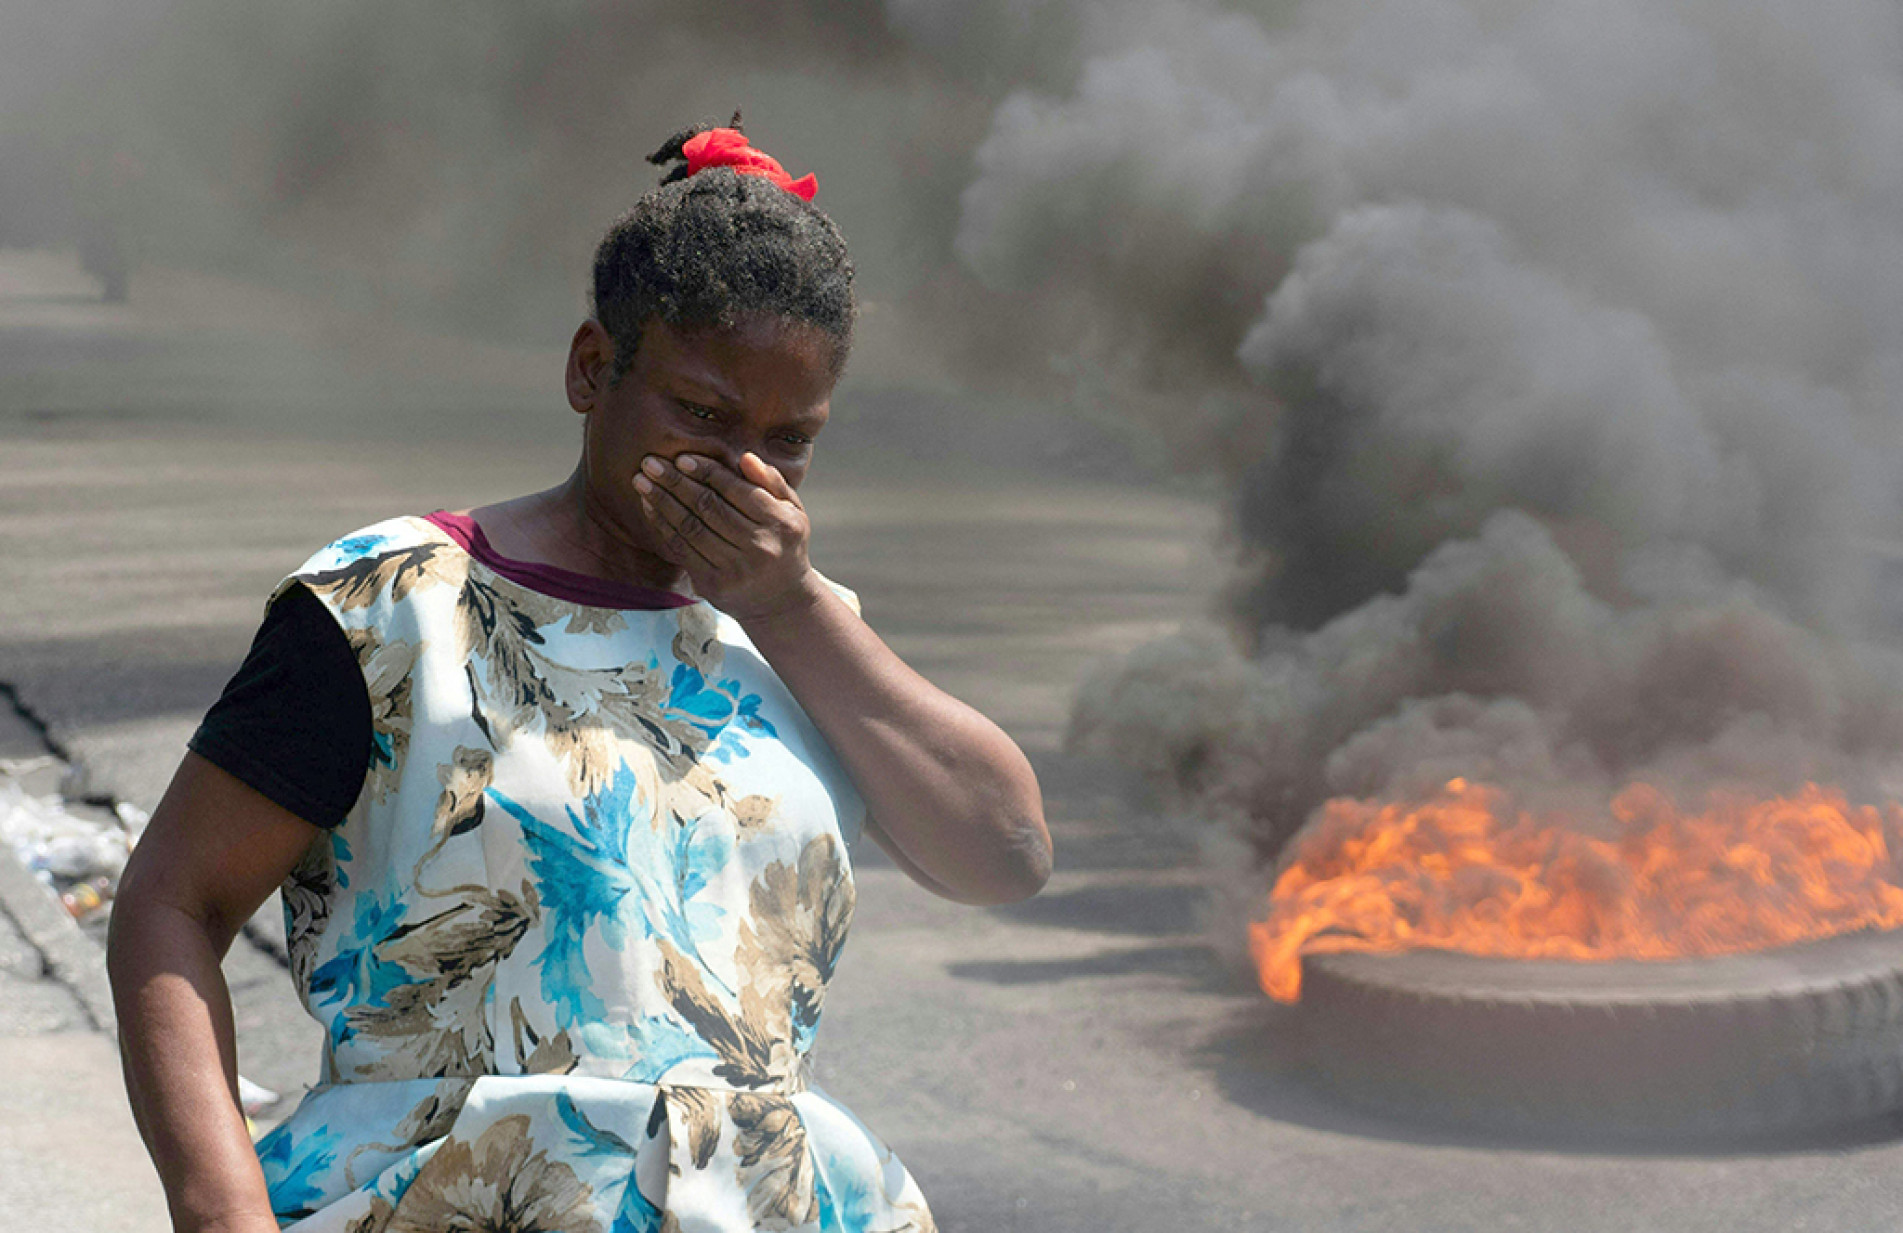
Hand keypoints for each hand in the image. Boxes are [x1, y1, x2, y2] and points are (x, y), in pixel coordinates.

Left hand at [634, 451, 823, 620]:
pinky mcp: (714, 585)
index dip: (706, 472)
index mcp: (781, 523)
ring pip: (691, 527)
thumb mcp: (792, 511)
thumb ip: (772, 482)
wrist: (782, 600)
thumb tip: (745, 457)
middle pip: (708, 507)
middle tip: (650, 462)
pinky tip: (650, 507)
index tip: (681, 458)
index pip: (737, 490)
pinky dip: (663, 525)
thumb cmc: (784, 543)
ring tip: (642, 481)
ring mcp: (736, 568)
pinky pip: (682, 549)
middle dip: (675, 482)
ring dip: (662, 501)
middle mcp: (760, 546)